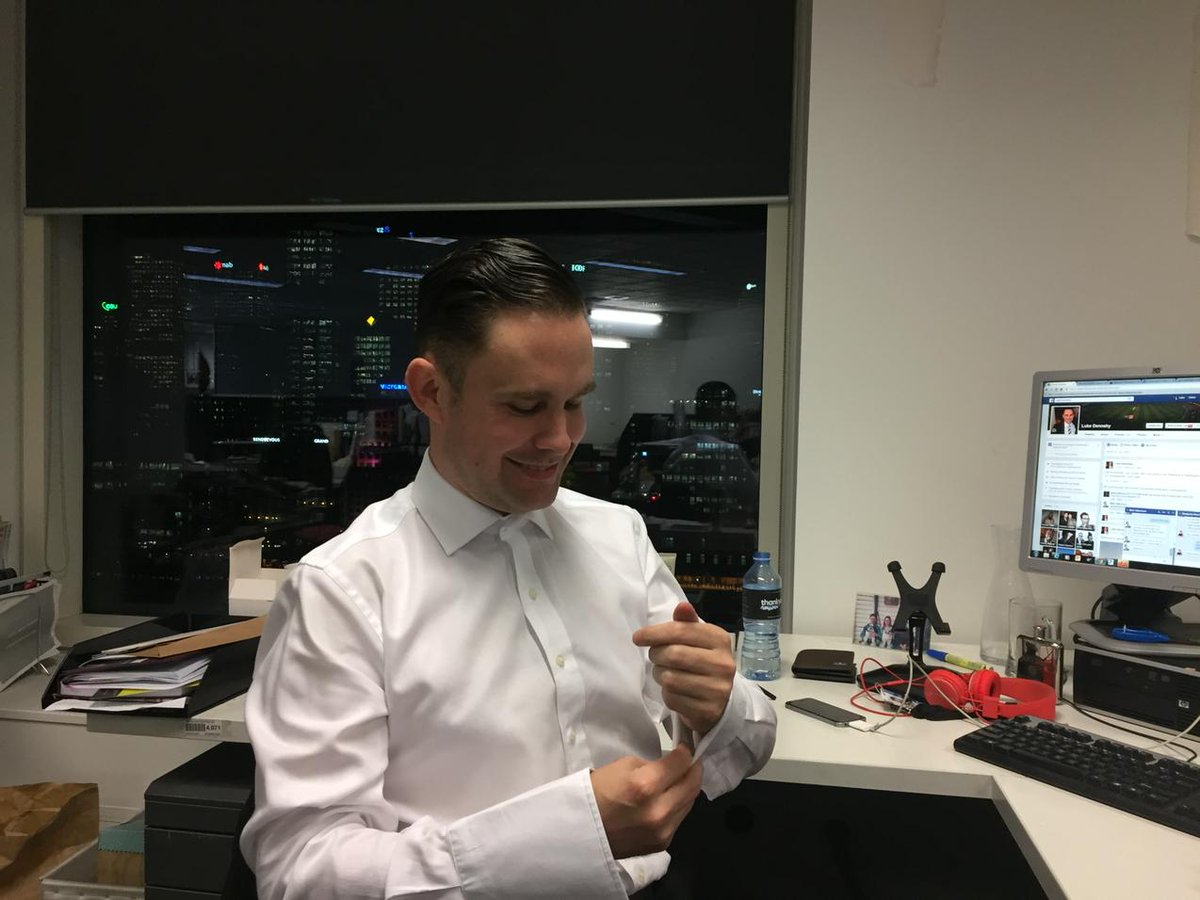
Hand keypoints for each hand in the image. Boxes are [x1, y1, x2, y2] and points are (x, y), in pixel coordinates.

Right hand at [590, 745, 702, 858]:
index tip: (685, 748)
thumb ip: (653, 765)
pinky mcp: (662, 844)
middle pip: (693, 785)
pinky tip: (668, 799)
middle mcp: (660, 810)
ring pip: (689, 804)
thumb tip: (671, 766)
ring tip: (681, 779)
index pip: (682, 763)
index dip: (687, 752)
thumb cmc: (598, 791)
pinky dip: (677, 806)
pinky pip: (679, 819)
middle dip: (694, 769)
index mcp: (646, 785)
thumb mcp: (623, 766)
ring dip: (688, 789)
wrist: (582, 831)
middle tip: (691, 762)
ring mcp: (663, 831)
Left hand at [632, 601, 735, 734]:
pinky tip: (674, 690)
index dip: (655, 633)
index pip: (681, 631)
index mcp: (720, 639)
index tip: (637, 637)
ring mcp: (718, 689)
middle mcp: (723, 663)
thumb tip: (682, 605)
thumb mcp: (698, 640)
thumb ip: (687, 623)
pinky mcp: (708, 710)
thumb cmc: (702, 662)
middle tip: (655, 656)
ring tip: (664, 673)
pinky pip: (673, 699)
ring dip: (659, 675)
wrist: (720, 701)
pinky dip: (667, 694)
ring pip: (670, 678)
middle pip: (673, 654)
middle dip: (656, 655)